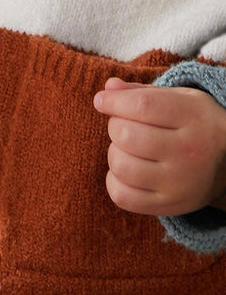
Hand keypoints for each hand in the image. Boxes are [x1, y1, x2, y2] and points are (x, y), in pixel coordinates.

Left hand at [93, 76, 225, 215]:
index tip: (102, 101)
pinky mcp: (171, 205)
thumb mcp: (179, 99)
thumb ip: (141, 92)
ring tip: (129, 149)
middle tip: (125, 126)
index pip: (142, 106)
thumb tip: (109, 88)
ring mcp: (180, 183)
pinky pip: (122, 196)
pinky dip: (114, 181)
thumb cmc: (194, 124)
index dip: (113, 101)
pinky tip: (127, 172)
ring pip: (121, 165)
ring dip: (115, 153)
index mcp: (193, 118)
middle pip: (126, 135)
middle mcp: (189, 152)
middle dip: (115, 126)